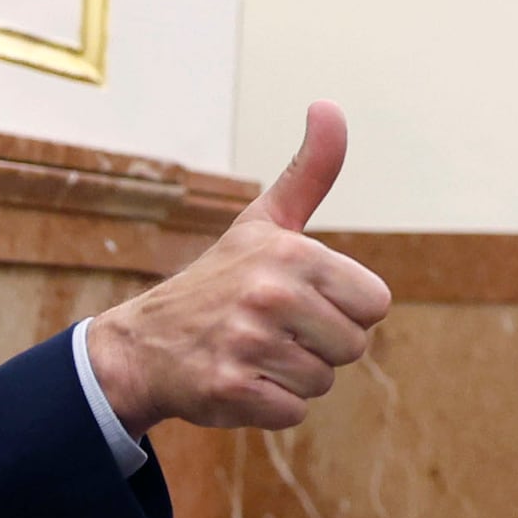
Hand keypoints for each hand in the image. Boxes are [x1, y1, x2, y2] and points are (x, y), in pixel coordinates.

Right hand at [86, 105, 392, 430]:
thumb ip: (308, 171)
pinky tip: (238, 380)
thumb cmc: (218, 282)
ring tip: (252, 354)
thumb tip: (329, 105)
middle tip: (272, 331)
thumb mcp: (263, 222)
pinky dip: (270, 405)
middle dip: (320, 347)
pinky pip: (292, 411)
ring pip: (323, 382)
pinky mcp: (232, 389)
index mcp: (291, 252)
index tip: (301, 301)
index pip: (374, 304)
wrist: (143, 344)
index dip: (343, 309)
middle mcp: (270, 294)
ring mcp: (249, 344)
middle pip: (352, 346)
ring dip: (293, 377)